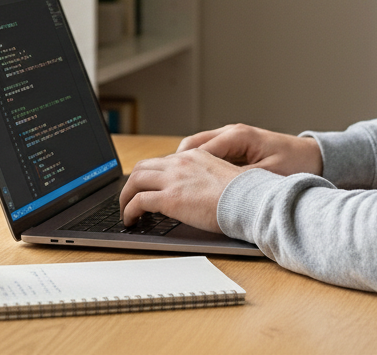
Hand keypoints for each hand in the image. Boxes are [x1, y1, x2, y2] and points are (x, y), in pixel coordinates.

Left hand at [118, 150, 242, 230]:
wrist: (250, 201)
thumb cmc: (245, 195)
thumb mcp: (224, 176)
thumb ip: (206, 178)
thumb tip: (200, 192)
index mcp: (195, 156)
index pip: (163, 161)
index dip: (150, 175)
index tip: (146, 188)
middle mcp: (181, 162)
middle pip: (143, 167)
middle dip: (132, 183)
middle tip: (129, 198)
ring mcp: (173, 179)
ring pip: (135, 181)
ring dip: (126, 196)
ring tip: (126, 211)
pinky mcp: (169, 198)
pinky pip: (138, 201)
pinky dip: (129, 211)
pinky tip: (130, 220)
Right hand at [177, 124, 322, 176]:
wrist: (314, 157)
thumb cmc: (295, 164)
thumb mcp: (268, 175)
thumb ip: (241, 180)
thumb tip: (218, 190)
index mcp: (238, 136)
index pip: (199, 149)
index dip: (181, 166)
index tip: (167, 182)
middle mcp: (231, 133)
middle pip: (191, 145)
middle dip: (175, 164)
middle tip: (162, 184)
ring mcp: (231, 138)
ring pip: (196, 149)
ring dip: (184, 165)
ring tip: (172, 185)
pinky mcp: (235, 147)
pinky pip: (207, 154)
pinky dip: (196, 166)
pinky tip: (191, 182)